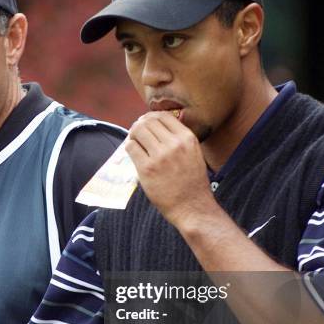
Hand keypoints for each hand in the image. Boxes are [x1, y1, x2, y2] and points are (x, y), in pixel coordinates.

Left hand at [126, 111, 214, 227]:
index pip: (163, 116)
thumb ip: (179, 139)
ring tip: (135, 142)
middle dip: (139, 125)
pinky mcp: (147, 169)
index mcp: (187, 138)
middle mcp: (174, 144)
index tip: (147, 123)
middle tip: (137, 133)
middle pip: (148, 121)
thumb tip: (157, 125)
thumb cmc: (192, 183)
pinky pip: (131, 147)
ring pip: (137, 131)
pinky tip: (134, 153)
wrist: (192, 207)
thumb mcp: (194, 153)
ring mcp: (160, 156)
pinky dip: (129, 147)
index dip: (151, 117)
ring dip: (133, 135)